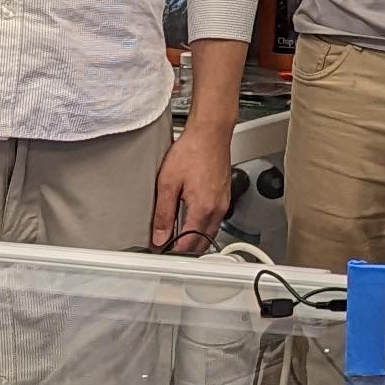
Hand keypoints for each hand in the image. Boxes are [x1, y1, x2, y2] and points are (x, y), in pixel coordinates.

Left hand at [150, 126, 234, 252]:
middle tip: (168, 249)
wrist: (211, 133)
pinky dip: (203, 228)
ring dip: (195, 240)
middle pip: (202, 243)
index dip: (173, 251)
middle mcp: (217, 209)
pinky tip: (191, 221)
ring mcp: (223, 204)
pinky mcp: (225, 197)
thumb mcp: (168, 182)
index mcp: (202, 209)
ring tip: (177, 237)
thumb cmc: (192, 151)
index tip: (161, 251)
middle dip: (185, 250)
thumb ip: (163, 213)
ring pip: (210, 234)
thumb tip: (159, 235)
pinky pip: (215, 221)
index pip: (188, 244)